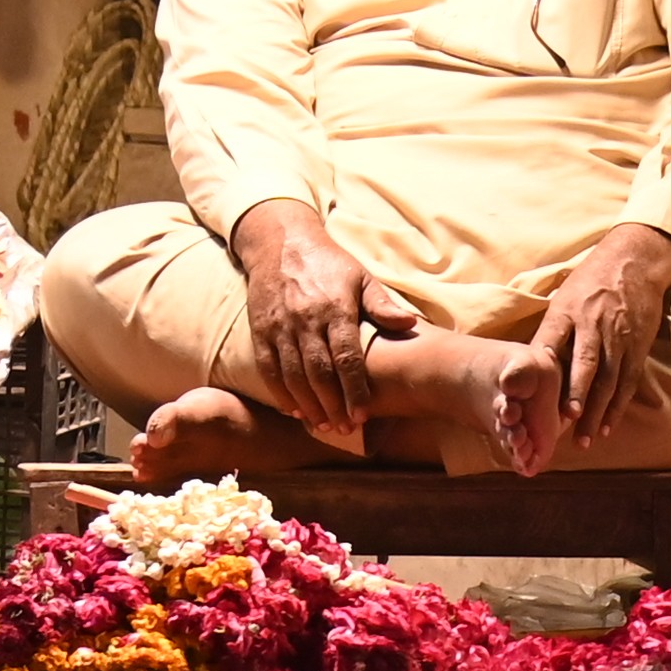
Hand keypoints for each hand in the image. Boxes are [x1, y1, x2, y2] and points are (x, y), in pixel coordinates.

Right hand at [224, 201, 414, 444]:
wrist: (280, 242)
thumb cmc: (328, 263)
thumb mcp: (360, 277)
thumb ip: (382, 305)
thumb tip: (410, 324)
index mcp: (335, 308)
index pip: (346, 357)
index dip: (355, 389)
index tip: (363, 415)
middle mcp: (306, 319)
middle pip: (319, 372)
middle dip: (333, 405)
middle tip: (345, 428)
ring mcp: (280, 326)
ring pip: (293, 375)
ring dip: (309, 404)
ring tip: (324, 425)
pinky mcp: (260, 330)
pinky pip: (269, 368)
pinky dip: (281, 393)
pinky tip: (295, 409)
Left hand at [523, 223, 670, 463]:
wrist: (635, 261)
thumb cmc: (592, 280)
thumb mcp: (565, 295)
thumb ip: (551, 329)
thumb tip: (531, 362)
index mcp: (568, 311)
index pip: (554, 342)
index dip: (547, 369)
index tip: (537, 392)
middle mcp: (594, 325)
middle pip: (585, 366)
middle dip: (576, 397)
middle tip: (566, 425)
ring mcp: (618, 337)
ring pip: (608, 380)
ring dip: (597, 411)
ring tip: (586, 437)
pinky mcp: (637, 346)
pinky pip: (627, 381)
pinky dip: (618, 405)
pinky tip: (608, 425)